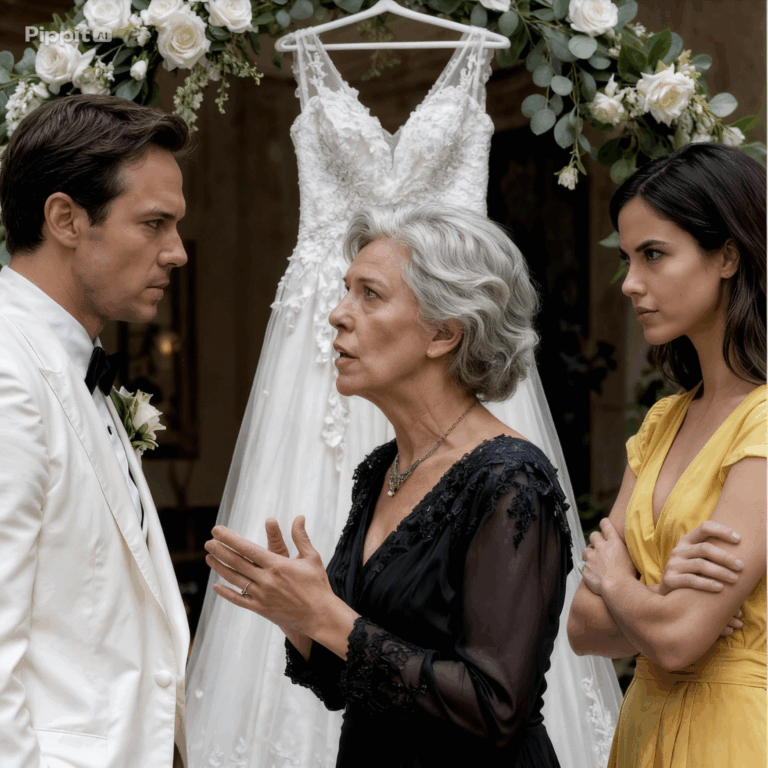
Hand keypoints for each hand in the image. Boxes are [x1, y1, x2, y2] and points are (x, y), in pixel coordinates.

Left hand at [205, 517, 335, 635]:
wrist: (320, 615)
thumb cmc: (317, 584)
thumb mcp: (311, 557)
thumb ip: (301, 537)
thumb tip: (299, 517)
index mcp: (277, 565)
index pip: (247, 549)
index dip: (230, 539)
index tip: (218, 530)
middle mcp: (266, 580)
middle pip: (237, 562)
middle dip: (220, 550)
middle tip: (208, 542)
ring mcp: (262, 596)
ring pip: (235, 579)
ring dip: (220, 567)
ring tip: (209, 557)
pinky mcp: (261, 609)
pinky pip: (239, 600)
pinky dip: (226, 593)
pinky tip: (216, 586)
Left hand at [581, 518, 635, 595]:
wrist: (617, 588)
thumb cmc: (629, 576)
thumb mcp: (631, 558)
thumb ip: (623, 550)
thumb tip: (621, 547)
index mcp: (614, 542)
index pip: (606, 525)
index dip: (604, 524)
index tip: (603, 524)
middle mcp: (601, 547)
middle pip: (594, 535)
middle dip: (596, 539)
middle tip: (600, 546)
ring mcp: (591, 557)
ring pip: (586, 550)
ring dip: (590, 554)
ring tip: (596, 562)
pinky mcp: (585, 567)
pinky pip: (583, 565)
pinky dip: (587, 567)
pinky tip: (593, 573)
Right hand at [657, 520, 744, 638]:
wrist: (669, 594)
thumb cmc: (692, 574)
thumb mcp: (698, 559)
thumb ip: (713, 554)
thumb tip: (743, 553)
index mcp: (687, 541)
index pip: (704, 528)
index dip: (721, 531)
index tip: (739, 539)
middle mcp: (678, 550)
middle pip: (705, 548)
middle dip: (725, 557)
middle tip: (741, 566)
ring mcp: (673, 564)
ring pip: (700, 564)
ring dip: (720, 571)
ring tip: (735, 579)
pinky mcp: (669, 579)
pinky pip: (691, 580)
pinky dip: (707, 584)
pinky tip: (720, 588)